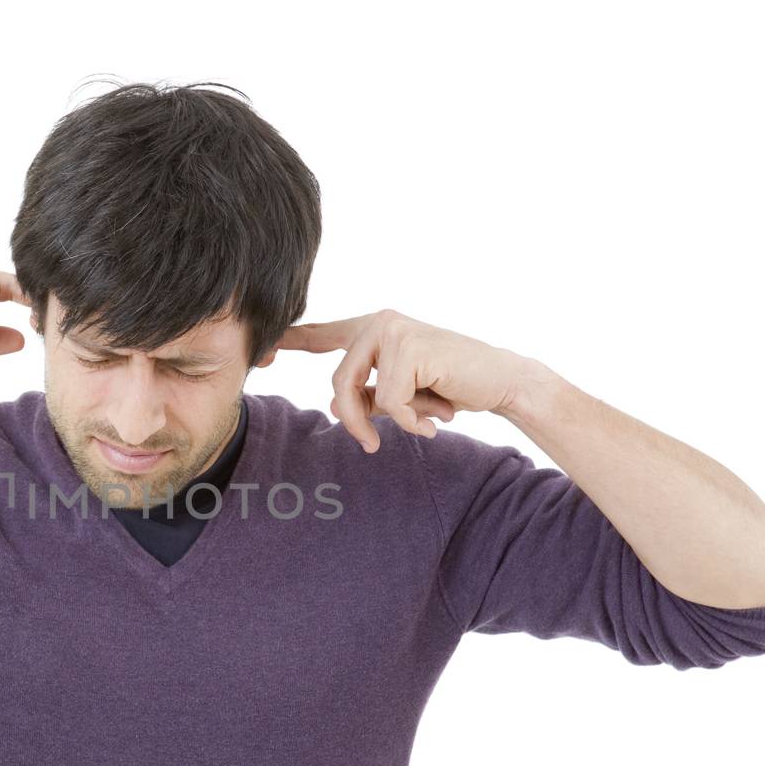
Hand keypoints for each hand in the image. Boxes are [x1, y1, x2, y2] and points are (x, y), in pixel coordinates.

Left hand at [261, 309, 534, 452]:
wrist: (504, 383)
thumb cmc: (453, 387)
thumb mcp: (402, 395)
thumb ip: (366, 395)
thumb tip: (330, 403)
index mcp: (374, 328)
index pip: (321, 334)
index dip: (288, 342)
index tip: (260, 353)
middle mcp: (379, 321)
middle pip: (337, 380)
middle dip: (353, 419)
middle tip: (371, 444)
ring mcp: (393, 329)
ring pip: (355, 391)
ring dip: (384, 421)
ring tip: (420, 425)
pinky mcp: (408, 347)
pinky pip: (390, 401)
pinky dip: (411, 419)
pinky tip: (437, 417)